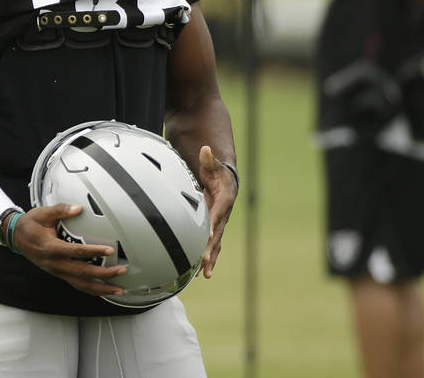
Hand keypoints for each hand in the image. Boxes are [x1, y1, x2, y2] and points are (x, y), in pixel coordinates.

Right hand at [12, 204, 127, 297]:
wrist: (16, 237)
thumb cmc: (30, 225)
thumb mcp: (41, 214)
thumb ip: (60, 210)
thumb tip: (78, 208)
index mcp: (51, 248)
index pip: (76, 252)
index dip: (94, 251)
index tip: (110, 250)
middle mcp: (55, 264)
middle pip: (82, 273)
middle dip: (104, 274)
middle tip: (121, 271)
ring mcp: (57, 271)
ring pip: (81, 285)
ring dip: (101, 289)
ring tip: (118, 290)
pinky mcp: (59, 274)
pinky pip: (76, 285)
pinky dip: (91, 290)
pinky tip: (103, 291)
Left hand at [196, 145, 237, 278]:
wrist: (225, 179)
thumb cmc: (216, 171)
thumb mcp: (212, 163)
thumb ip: (208, 158)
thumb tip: (205, 148)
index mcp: (224, 200)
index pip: (217, 213)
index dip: (212, 224)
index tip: (207, 235)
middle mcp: (223, 215)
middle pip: (217, 234)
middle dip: (211, 249)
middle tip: (204, 263)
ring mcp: (219, 222)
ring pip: (215, 244)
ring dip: (210, 259)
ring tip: (204, 274)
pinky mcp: (213, 227)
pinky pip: (210, 244)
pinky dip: (206, 257)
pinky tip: (198, 271)